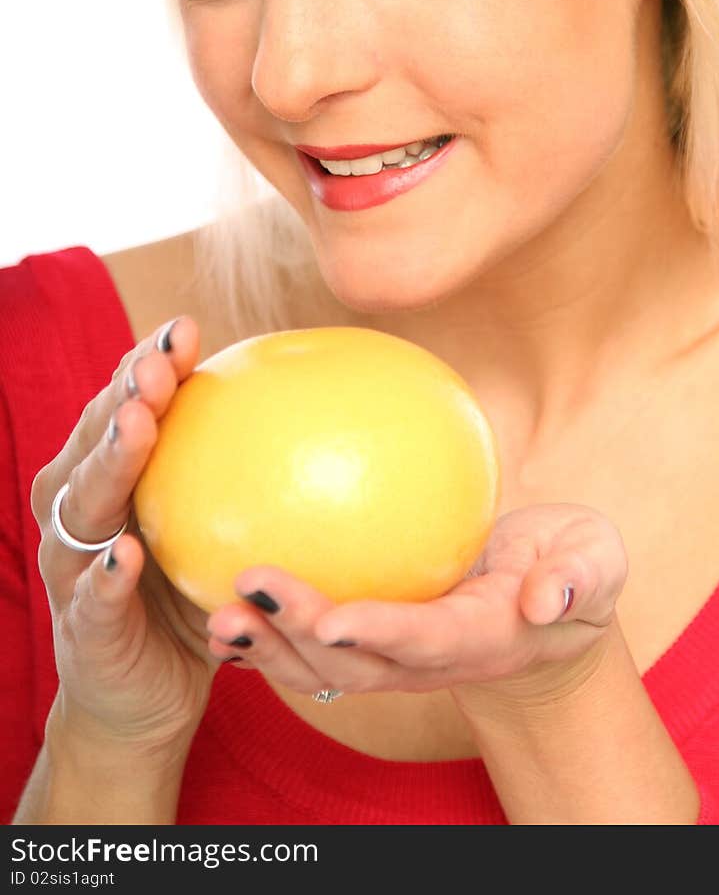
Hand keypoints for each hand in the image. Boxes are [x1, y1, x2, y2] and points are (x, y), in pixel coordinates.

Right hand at [30, 315, 217, 760]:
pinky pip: (93, 599)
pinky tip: (128, 555)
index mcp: (113, 481)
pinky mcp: (83, 629)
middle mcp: (82, 514)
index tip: (185, 328)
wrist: (143, 700)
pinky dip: (106, 576)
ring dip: (109, 462)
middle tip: (158, 364)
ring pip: (82, 505)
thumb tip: (335, 414)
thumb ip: (253, 479)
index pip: (127, 408)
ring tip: (138, 425)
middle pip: (97, 440)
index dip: (148, 365)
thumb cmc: (189, 600)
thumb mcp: (223, 534)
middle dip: (124, 396)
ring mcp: (73, 570)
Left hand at [203, 504, 628, 702]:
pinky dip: (273, 636)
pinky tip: (227, 607)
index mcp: (482, 636)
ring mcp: (400, 656)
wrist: (550, 607)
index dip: (379, 633)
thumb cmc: (575, 569)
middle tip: (248, 590)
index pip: (425, 639)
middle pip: (357, 663)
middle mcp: (431, 657)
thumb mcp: (597, 561)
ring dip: (271, 647)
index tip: (330, 618)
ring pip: (326, 666)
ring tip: (218, 614)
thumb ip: (580, 576)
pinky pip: (319, 645)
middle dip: (300, 636)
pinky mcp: (379, 640)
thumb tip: (547, 595)